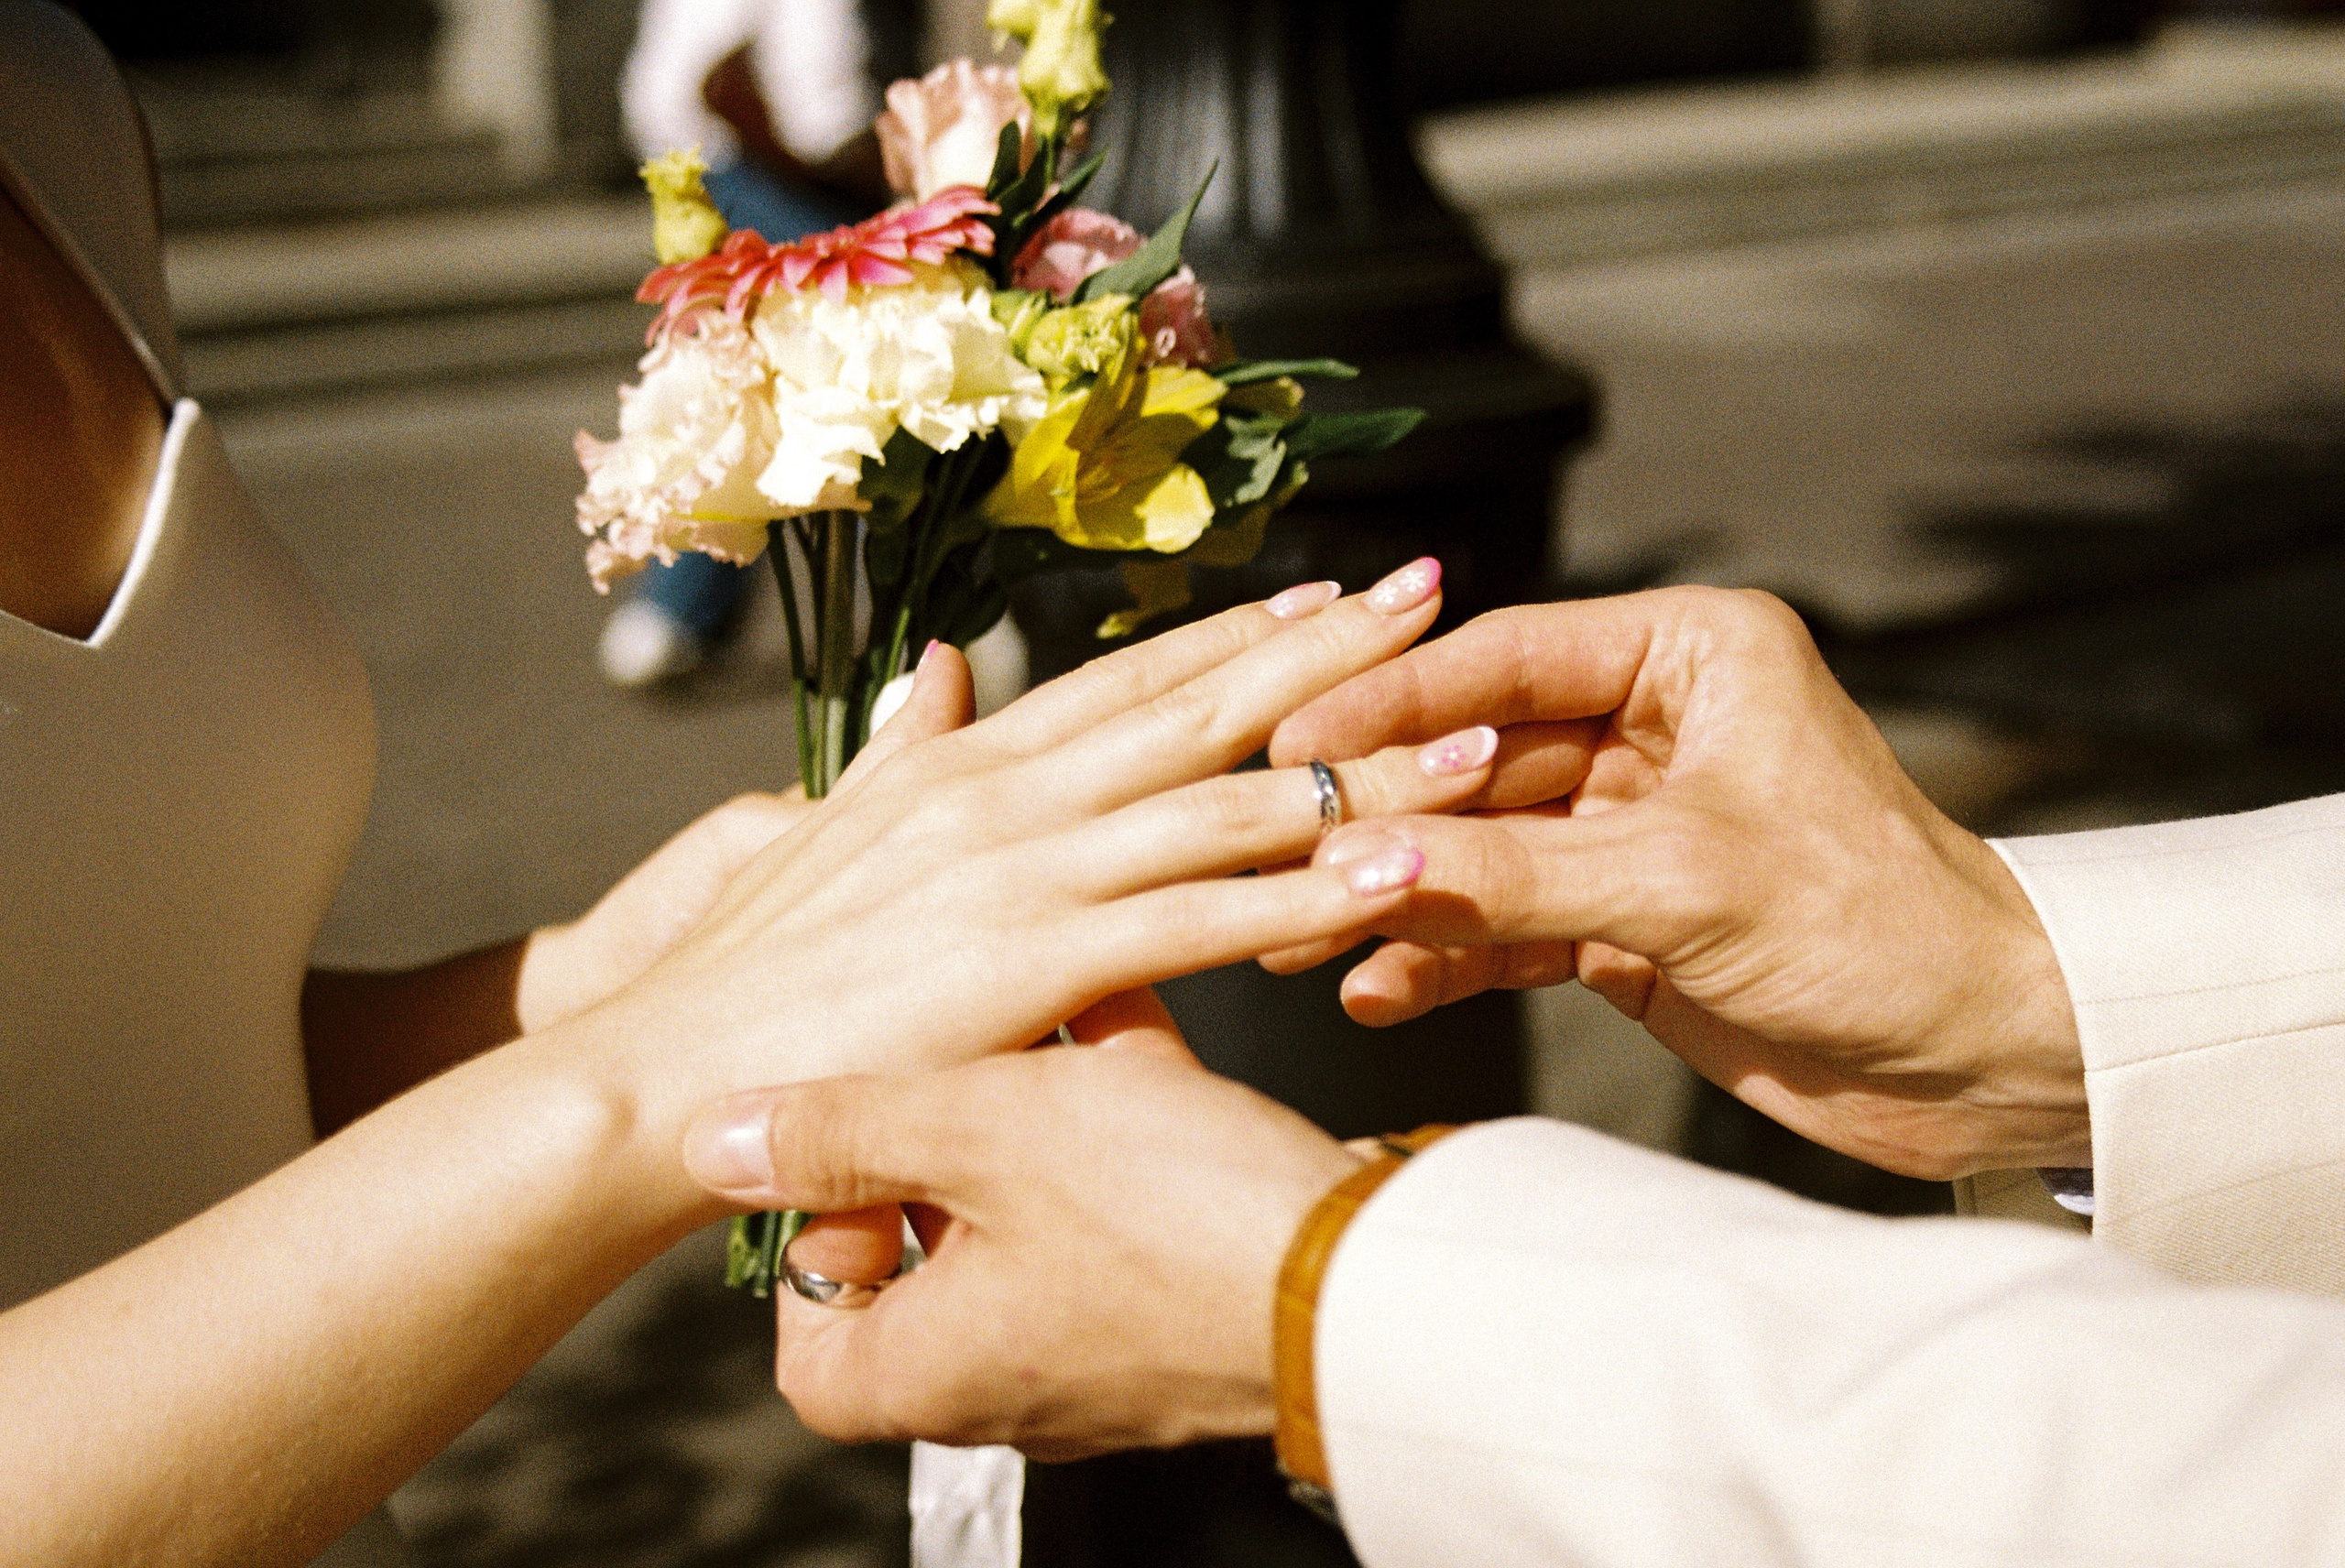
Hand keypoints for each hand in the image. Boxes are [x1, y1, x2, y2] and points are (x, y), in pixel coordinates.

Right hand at [572, 562, 1487, 1195]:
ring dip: (1361, 767)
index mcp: (962, 763)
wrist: (662, 1068)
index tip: (1323, 594)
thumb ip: (901, 746)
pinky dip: (1307, 894)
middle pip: (1200, 706)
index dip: (1233, 635)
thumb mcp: (821, 828)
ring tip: (1476, 736)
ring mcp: (1025, 871)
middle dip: (1327, 651)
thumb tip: (945, 670)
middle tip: (1432, 594)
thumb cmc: (738, 970)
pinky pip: (1203, 920)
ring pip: (1229, 803)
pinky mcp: (1035, 961)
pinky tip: (1396, 873)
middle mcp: (1007, 792)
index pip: (1123, 678)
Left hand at [682, 1041, 1353, 1457]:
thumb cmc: (1180, 1226)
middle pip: (925, 1261)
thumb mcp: (978, 1134)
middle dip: (949, 1141)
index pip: (811, 1345)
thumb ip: (840, 1133)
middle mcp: (1013, 1383)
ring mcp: (1106, 1353)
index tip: (847, 1162)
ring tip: (1056, 1022)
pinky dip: (1113, 1122)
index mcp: (934, 1371)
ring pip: (1030, 1218)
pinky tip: (1133, 1031)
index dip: (814, 1243)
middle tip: (966, 1064)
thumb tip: (718, 1143)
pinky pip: (1118, 1210)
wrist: (1370, 1275)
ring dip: (1036, 1113)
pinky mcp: (1185, 1308)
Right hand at [1268, 587, 2085, 1179]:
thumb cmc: (1884, 925)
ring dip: (1399, 896)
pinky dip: (1447, 959)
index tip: (1294, 744)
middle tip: (1278, 849)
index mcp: (1692, 655)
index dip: (1393, 702)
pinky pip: (1508, 926)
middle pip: (1477, 756)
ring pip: (1482, 848)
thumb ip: (1516, 877)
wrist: (1982, 1059)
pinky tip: (1379, 989)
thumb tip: (1358, 870)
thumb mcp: (1685, 884)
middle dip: (1384, 816)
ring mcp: (1633, 827)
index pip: (1507, 658)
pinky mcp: (1624, 919)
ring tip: (1300, 939)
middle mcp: (1656, 726)